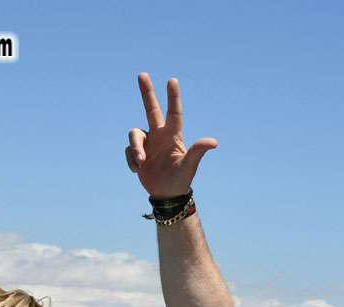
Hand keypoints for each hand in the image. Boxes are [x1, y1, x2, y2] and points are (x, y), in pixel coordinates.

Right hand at [126, 73, 217, 198]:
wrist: (167, 195)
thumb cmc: (181, 180)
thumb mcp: (189, 166)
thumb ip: (198, 152)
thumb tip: (214, 142)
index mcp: (173, 136)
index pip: (173, 113)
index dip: (172, 97)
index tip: (172, 80)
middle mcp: (159, 135)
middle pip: (151, 109)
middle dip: (147, 92)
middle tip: (142, 74)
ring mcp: (147, 143)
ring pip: (134, 135)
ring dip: (135, 148)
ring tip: (141, 162)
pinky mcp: (137, 153)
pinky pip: (129, 150)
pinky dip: (131, 159)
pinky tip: (137, 170)